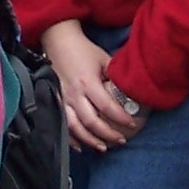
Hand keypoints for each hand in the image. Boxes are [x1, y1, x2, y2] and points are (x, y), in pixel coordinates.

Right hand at [43, 22, 140, 150]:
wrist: (58, 41)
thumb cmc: (84, 50)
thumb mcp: (103, 59)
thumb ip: (115, 75)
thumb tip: (131, 90)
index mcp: (88, 82)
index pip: (107, 106)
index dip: (120, 118)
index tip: (132, 124)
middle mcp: (75, 94)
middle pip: (91, 121)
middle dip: (107, 134)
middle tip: (121, 140)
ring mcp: (63, 99)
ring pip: (75, 127)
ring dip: (90, 140)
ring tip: (103, 147)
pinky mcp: (56, 101)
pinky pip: (62, 124)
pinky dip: (71, 138)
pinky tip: (80, 146)